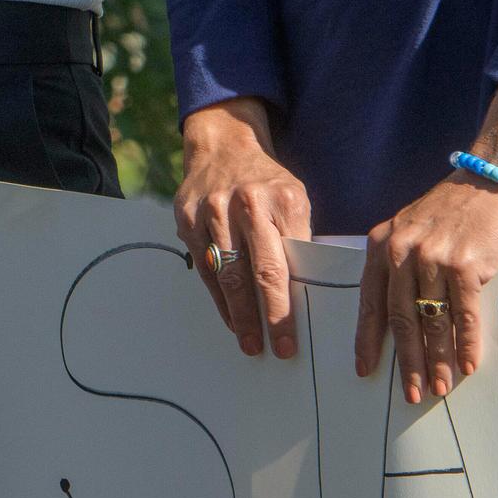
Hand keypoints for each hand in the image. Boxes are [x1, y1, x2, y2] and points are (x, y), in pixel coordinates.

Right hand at [173, 100, 312, 358]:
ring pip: (225, 273)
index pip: (283, 265)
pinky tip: (229, 315)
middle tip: (273, 349)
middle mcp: (243, 203)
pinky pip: (204, 265)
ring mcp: (211, 210)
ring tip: (247, 341)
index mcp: (279, 200)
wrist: (223, 147)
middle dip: (264, 317)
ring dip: (237, 313)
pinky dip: (217, 295)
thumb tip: (310, 290)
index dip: (285, 307)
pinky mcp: (187, 218)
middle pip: (253, 272)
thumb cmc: (267, 183)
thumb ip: (298, 238)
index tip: (289, 340)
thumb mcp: (294, 200)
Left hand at [354, 174, 497, 403]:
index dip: (367, 339)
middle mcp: (401, 251)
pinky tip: (467, 364)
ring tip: (438, 387)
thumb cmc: (452, 211)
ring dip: (436, 360)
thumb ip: (401, 267)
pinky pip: (464, 314)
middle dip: (405, 361)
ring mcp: (432, 258)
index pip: (369, 301)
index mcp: (380, 244)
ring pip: (431, 321)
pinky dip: (466, 343)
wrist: (490, 180)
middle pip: (399, 319)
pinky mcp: (465, 265)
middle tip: (409, 393)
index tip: (363, 369)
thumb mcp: (412, 231)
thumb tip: (404, 320)